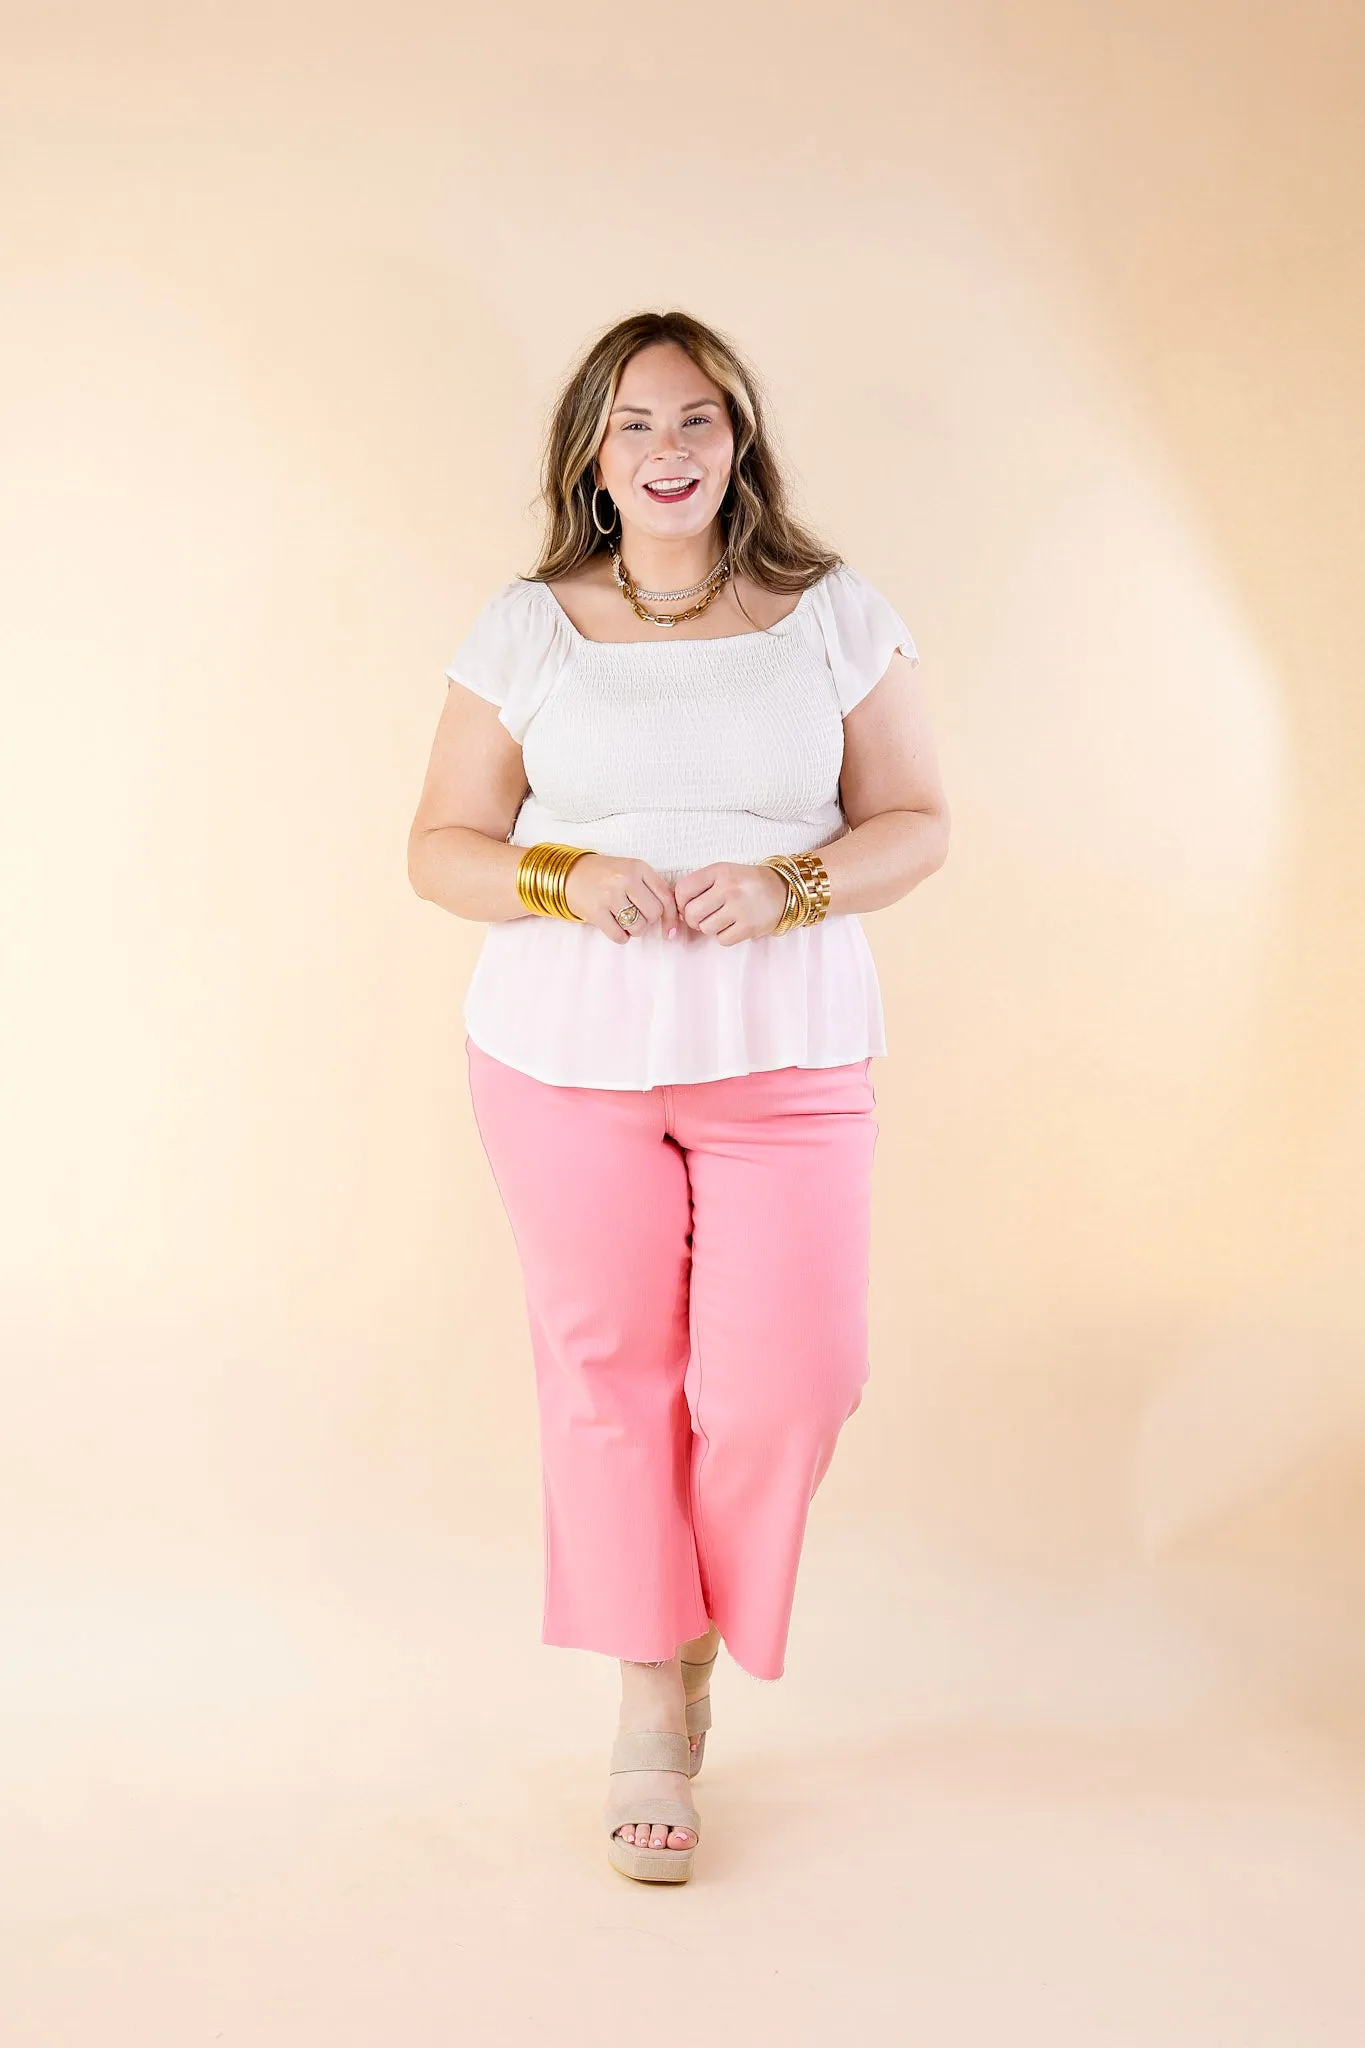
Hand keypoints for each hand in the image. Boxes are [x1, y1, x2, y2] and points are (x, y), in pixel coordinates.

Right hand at [564, 854, 680, 946]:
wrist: (570, 874)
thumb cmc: (606, 875)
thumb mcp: (631, 871)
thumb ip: (652, 888)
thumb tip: (677, 918)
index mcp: (638, 867)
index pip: (666, 896)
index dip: (671, 917)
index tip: (671, 930)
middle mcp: (626, 879)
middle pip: (654, 913)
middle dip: (648, 921)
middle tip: (636, 916)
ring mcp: (609, 895)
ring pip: (639, 927)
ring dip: (634, 930)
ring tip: (624, 920)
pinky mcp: (596, 911)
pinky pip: (620, 936)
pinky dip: (621, 937)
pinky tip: (614, 926)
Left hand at [674, 862, 789, 944]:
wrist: (783, 890)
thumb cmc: (747, 883)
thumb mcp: (724, 873)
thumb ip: (700, 886)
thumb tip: (678, 912)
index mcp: (719, 871)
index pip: (683, 890)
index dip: (681, 903)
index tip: (688, 905)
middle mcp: (728, 888)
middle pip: (692, 913)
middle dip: (694, 919)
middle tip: (704, 917)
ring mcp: (739, 908)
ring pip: (706, 928)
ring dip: (710, 928)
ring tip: (723, 919)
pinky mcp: (749, 926)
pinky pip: (722, 940)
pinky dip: (725, 936)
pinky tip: (734, 926)